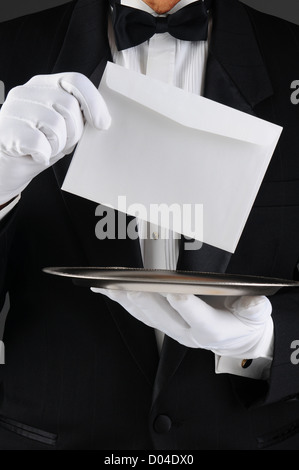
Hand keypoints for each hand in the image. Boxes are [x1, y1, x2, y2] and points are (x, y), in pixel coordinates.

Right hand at [0, 72, 110, 204]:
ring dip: (57, 145)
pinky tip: (36, 155)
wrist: (6, 166)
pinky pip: (39, 143)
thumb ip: (77, 117)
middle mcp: (26, 91)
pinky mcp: (5, 130)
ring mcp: (13, 109)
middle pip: (69, 106)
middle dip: (73, 132)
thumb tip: (102, 121)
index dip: (94, 102)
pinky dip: (43, 155)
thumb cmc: (37, 145)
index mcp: (44, 85)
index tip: (102, 124)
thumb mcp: (62, 127)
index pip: (75, 81)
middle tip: (62, 143)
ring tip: (46, 148)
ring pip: (56, 126)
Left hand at [92, 289, 272, 357]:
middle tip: (131, 286)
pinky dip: (124, 303)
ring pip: (146, 318)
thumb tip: (253, 302)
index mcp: (213, 331)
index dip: (187, 305)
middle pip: (164, 319)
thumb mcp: (257, 316)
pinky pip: (140, 316)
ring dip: (128, 302)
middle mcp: (188, 335)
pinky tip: (108, 291)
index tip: (175, 290)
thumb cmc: (244, 322)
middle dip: (147, 301)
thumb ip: (254, 309)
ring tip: (109, 286)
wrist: (235, 338)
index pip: (199, 318)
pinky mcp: (163, 325)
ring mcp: (173, 331)